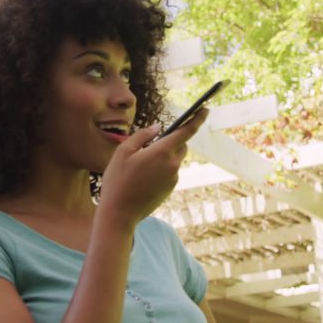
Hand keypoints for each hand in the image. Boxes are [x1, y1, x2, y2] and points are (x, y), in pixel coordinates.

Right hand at [96, 108, 209, 230]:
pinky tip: (143, 177)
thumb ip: (142, 135)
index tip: (205, 109)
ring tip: (141, 165)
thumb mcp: (123, 152)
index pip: (186, 131)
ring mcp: (173, 178)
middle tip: (152, 144)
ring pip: (174, 159)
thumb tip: (158, 128)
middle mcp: (172, 165)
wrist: (119, 213)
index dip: (197, 118)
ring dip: (165, 156)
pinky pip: (170, 172)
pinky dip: (161, 169)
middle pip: (181, 145)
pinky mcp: (170, 189)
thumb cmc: (118, 180)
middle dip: (172, 140)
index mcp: (162, 152)